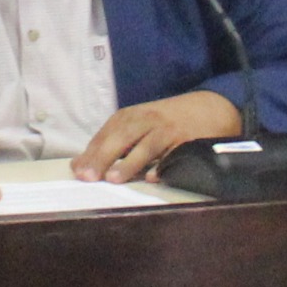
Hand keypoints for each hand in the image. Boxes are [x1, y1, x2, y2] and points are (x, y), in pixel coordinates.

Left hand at [75, 90, 244, 182]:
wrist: (209, 108)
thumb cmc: (165, 121)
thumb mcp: (138, 125)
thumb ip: (111, 143)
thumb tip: (79, 165)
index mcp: (130, 117)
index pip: (105, 135)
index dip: (91, 153)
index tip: (77, 171)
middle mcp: (147, 120)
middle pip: (121, 137)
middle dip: (103, 157)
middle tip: (88, 176)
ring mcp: (167, 129)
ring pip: (146, 145)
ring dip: (129, 162)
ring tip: (114, 179)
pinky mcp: (187, 140)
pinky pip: (173, 154)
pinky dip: (163, 165)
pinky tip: (153, 177)